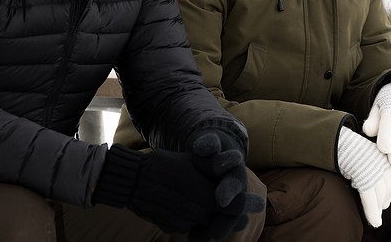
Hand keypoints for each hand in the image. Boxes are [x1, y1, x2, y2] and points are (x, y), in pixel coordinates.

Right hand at [92, 143, 263, 241]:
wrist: (132, 180)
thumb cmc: (165, 164)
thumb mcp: (193, 160)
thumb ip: (216, 166)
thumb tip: (238, 164)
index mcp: (204, 195)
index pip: (234, 207)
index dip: (246, 205)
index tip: (258, 203)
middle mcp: (196, 214)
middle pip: (224, 220)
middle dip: (233, 216)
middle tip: (243, 213)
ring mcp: (184, 223)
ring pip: (208, 226)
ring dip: (216, 220)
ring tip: (219, 210)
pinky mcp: (173, 228)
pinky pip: (192, 228)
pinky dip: (198, 222)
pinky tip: (197, 212)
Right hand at [337, 127, 390, 227]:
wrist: (339, 141)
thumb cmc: (351, 148)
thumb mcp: (368, 154)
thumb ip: (376, 165)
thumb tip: (380, 182)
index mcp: (386, 156)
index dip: (389, 193)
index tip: (384, 202)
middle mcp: (384, 163)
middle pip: (387, 188)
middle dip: (384, 201)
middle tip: (380, 210)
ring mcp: (375, 170)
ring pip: (380, 195)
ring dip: (378, 210)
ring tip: (376, 220)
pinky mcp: (365, 177)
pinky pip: (370, 198)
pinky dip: (372, 212)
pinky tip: (374, 222)